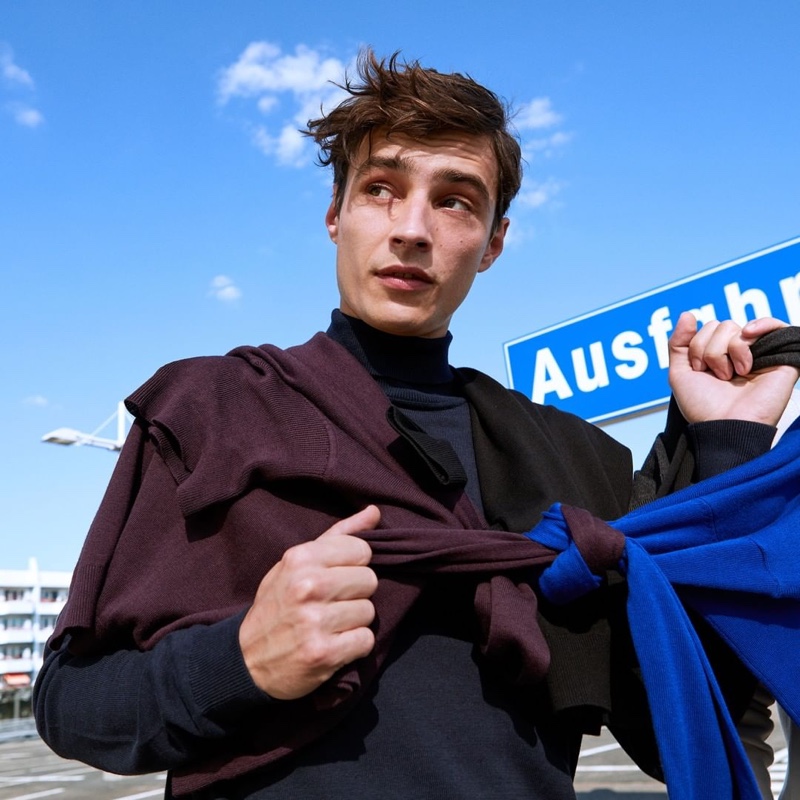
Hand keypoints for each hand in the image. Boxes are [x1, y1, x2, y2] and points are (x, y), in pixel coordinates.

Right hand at [239, 505, 379, 699]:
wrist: (245, 659)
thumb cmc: (278, 604)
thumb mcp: (296, 563)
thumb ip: (337, 536)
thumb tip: (375, 512)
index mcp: (300, 558)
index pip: (362, 550)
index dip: (355, 565)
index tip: (338, 577)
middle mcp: (307, 586)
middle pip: (369, 580)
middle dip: (356, 594)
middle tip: (333, 604)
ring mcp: (315, 621)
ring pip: (369, 612)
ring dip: (355, 621)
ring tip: (331, 625)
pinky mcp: (324, 653)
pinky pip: (366, 641)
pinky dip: (354, 645)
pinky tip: (334, 644)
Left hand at [669, 312, 798, 424]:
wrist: (725, 426)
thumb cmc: (703, 406)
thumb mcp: (680, 373)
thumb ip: (678, 343)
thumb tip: (688, 314)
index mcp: (719, 355)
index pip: (707, 328)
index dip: (697, 347)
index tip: (699, 370)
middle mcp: (740, 353)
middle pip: (722, 326)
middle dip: (711, 350)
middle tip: (719, 376)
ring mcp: (761, 355)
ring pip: (740, 329)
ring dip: (729, 351)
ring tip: (735, 374)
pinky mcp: (783, 358)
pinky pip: (778, 326)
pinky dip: (763, 324)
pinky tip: (749, 333)